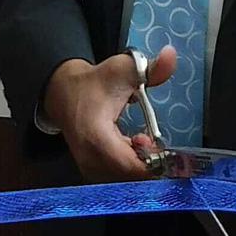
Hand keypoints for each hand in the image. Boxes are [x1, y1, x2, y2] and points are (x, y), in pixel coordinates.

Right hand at [43, 47, 175, 181]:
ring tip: (139, 139)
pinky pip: (117, 178)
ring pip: (125, 180)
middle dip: (149, 162)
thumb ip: (152, 67)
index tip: (163, 147)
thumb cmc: (95, 83)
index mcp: (97, 137)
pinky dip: (130, 166)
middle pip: (131, 177)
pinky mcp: (91, 171)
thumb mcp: (124, 70)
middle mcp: (91, 159)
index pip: (131, 166)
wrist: (63, 93)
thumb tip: (172, 55)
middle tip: (148, 138)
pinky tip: (131, 146)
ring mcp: (89, 168)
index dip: (153, 162)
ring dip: (140, 164)